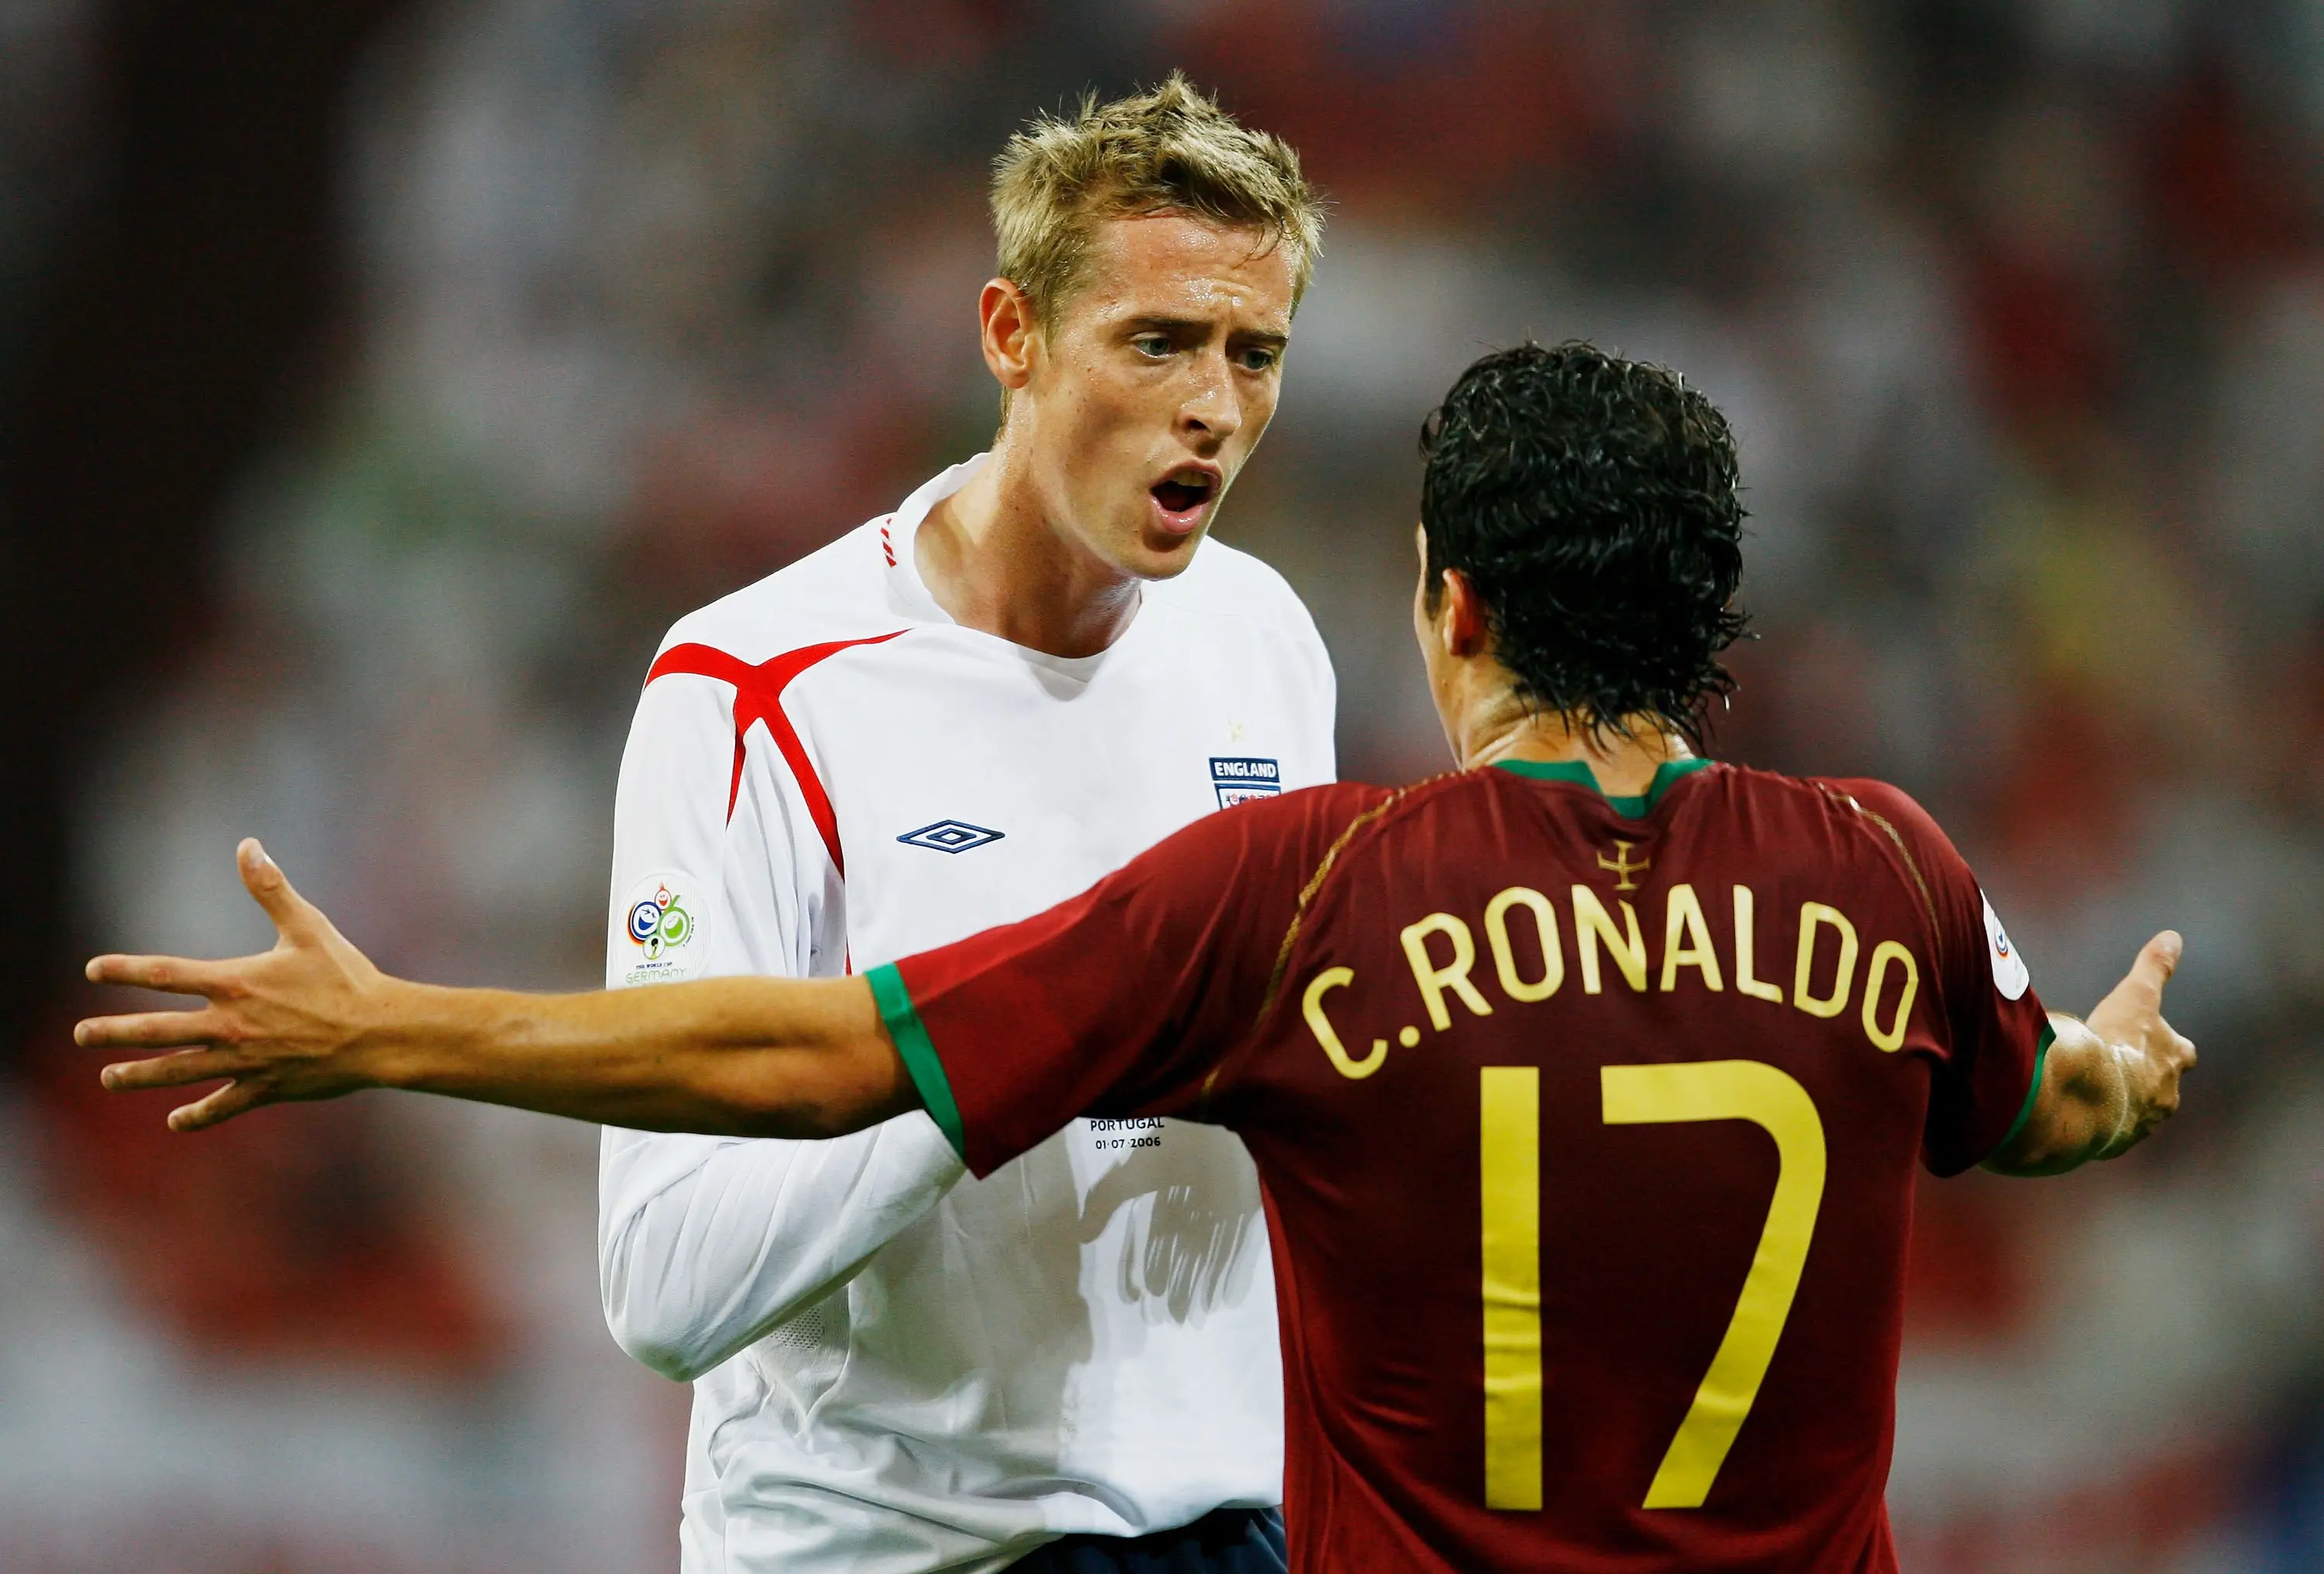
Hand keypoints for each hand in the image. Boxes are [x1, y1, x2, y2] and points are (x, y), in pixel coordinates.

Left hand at [78, 839, 396, 1129]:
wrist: (381, 1033)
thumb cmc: (347, 977)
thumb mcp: (309, 927)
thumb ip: (272, 889)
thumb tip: (247, 846)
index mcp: (236, 983)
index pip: (165, 975)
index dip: (125, 971)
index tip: (92, 970)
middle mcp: (231, 1025)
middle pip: (157, 1031)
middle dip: (114, 1033)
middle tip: (81, 1035)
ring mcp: (245, 1060)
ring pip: (178, 1071)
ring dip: (139, 1076)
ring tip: (108, 1078)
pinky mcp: (266, 1087)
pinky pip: (223, 1104)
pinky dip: (198, 1114)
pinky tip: (175, 1121)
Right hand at [2081, 929, 2197, 1157]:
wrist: (2090, 1096)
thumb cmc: (2117, 1045)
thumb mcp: (2135, 997)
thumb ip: (2154, 967)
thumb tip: (2173, 936)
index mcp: (2172, 1063)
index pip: (2184, 1053)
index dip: (2172, 1046)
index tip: (2160, 1041)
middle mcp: (2163, 1097)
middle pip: (2164, 1088)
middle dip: (2148, 1080)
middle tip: (2125, 1069)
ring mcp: (2138, 1123)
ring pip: (2134, 1112)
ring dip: (2119, 1102)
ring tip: (2092, 1090)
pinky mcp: (2110, 1143)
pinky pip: (2104, 1132)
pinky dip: (2094, 1122)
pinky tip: (2073, 1110)